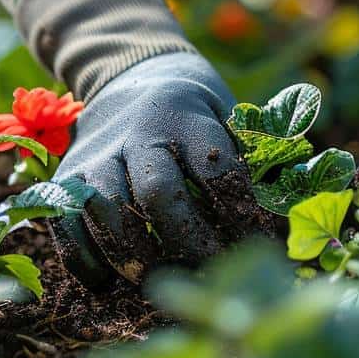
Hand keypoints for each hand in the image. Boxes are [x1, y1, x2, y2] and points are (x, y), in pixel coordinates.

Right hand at [50, 52, 268, 285]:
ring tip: (157, 282)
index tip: (259, 240)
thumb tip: (293, 208)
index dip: (240, 211)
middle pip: (158, 192)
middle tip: (210, 269)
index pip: (216, 167)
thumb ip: (255, 155)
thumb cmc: (194, 109)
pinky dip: (82, 258)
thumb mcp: (228, 113)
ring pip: (106, 209)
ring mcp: (97, 153)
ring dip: (133, 255)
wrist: (130, 74)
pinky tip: (105, 283)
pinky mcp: (67, 173)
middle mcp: (138, 132)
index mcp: (186, 116)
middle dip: (188, 239)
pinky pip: (66, 221)